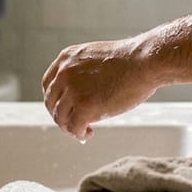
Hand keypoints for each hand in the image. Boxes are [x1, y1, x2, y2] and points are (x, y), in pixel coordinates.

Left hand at [41, 38, 158, 140]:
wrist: (144, 62)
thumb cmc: (129, 61)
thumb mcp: (96, 58)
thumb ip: (82, 72)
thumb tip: (80, 94)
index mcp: (66, 58)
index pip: (48, 84)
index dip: (54, 100)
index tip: (63, 109)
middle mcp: (64, 73)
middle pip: (51, 102)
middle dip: (62, 116)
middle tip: (74, 124)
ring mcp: (73, 90)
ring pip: (60, 117)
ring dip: (70, 128)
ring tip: (84, 131)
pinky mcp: (84, 106)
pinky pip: (74, 128)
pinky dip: (79, 134)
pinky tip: (88, 134)